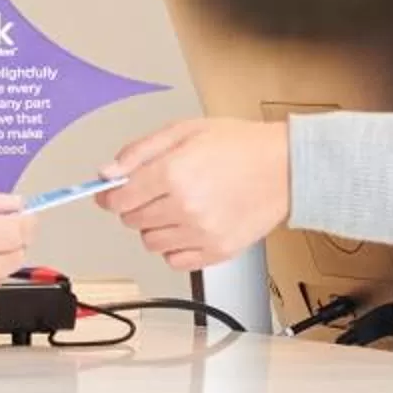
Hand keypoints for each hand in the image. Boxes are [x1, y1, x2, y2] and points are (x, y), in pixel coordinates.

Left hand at [105, 118, 288, 271]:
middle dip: (135, 206)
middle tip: (155, 191)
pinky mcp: (217, 251)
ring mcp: (202, 233)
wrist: (286, 167)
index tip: (112, 193)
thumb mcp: (184, 131)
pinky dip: (175, 247)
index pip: (119, 199)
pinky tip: (188, 227)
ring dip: (155, 227)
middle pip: (132, 221)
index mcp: (173, 173)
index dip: (110, 196)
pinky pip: (175, 261)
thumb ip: (140, 152)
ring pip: (151, 243)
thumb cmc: (241, 146)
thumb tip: (107, 172)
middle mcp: (185, 207)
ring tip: (176, 207)